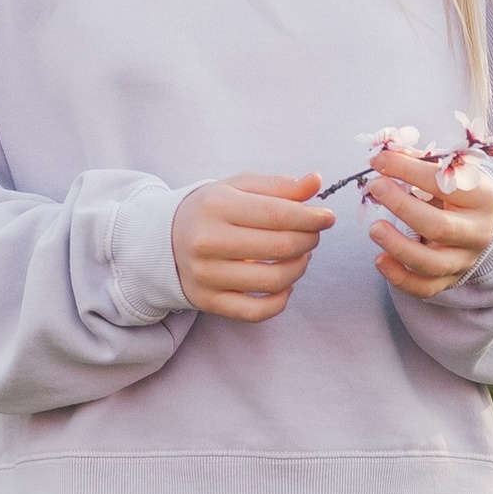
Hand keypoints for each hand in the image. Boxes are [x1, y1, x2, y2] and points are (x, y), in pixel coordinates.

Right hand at [171, 171, 332, 321]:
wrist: (164, 240)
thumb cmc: (211, 210)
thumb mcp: (239, 188)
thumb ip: (279, 186)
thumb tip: (315, 181)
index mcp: (216, 206)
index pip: (277, 214)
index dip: (311, 217)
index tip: (328, 217)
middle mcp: (207, 241)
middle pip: (280, 246)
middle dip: (309, 240)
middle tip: (312, 235)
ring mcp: (206, 276)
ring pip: (274, 281)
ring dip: (299, 268)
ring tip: (300, 255)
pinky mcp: (209, 302)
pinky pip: (258, 312)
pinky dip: (281, 300)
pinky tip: (285, 283)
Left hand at [364, 139, 492, 297]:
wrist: (488, 225)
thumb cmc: (460, 192)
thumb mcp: (451, 172)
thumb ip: (420, 163)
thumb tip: (383, 154)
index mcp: (482, 198)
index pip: (444, 184)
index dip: (408, 170)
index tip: (378, 160)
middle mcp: (477, 232)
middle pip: (438, 226)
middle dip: (402, 207)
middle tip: (375, 187)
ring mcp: (464, 260)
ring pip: (431, 264)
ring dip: (398, 246)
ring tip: (374, 228)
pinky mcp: (450, 279)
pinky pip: (424, 287)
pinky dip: (399, 278)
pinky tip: (380, 260)